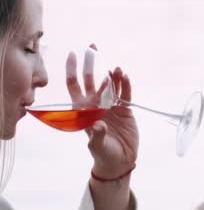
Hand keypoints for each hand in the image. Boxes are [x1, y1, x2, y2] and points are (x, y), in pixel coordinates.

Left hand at [66, 49, 138, 176]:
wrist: (120, 161)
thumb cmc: (104, 154)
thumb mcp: (98, 146)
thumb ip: (96, 136)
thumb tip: (96, 125)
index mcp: (84, 111)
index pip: (75, 86)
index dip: (72, 70)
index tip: (73, 54)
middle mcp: (96, 105)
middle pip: (91, 80)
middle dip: (91, 63)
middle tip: (93, 47)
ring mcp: (110, 105)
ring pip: (110, 84)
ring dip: (112, 75)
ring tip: (117, 69)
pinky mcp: (125, 109)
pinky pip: (125, 93)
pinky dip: (125, 84)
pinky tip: (125, 76)